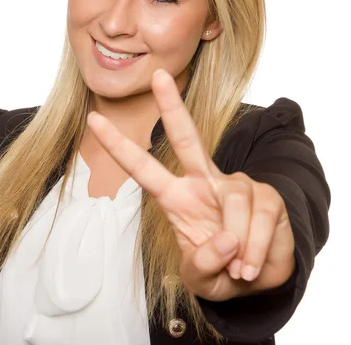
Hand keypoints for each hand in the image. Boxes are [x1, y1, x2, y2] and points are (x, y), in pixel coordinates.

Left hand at [86, 68, 295, 301]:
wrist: (261, 283)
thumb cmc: (222, 274)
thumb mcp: (201, 280)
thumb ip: (202, 264)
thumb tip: (226, 238)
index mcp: (178, 198)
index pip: (144, 167)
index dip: (119, 146)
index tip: (93, 120)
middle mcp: (205, 182)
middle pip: (187, 137)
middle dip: (172, 105)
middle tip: (159, 75)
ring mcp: (236, 185)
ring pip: (234, 200)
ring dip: (238, 244)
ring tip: (240, 271)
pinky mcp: (267, 195)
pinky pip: (260, 215)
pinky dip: (256, 249)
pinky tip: (253, 265)